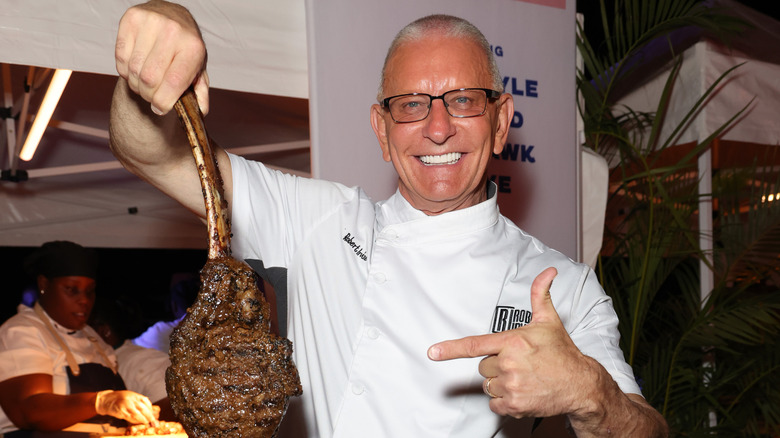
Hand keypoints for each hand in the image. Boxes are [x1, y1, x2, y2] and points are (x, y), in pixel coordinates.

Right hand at [95, 390, 158, 425]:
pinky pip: (129, 418)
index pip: (146, 402)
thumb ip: (138, 401)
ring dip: (142, 419)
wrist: (106, 400)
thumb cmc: (119, 399)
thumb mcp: (130, 396)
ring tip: (146, 422)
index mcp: (135, 395)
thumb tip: (148, 409)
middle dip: (149, 416)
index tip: (153, 414)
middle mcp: (131, 399)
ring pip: (137, 414)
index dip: (150, 409)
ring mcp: (126, 405)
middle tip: (152, 421)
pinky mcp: (120, 411)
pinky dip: (134, 421)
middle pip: (143, 409)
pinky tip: (137, 422)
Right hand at [115, 0, 209, 115]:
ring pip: (133, 70)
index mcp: (193, 47)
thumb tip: (200, 111)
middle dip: (149, 95)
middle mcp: (173, 31)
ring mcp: (151, 22)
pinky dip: (125, 70)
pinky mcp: (131, 18)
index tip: (160, 108)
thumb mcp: (198, 67)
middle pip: (150, 79)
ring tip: (145, 82)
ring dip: (136, 84)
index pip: (173, 83)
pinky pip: (121, 57)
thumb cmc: (186, 45)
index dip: (162, 102)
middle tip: (152, 95)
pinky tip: (135, 68)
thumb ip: (199, 91)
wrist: (173, 15)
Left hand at [428, 267, 598, 418]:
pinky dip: (505, 401)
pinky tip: (522, 392)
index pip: (475, 345)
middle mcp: (510, 364)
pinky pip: (495, 403)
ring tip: (523, 377)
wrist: (580, 384)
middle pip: (483, 366)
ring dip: (500, 383)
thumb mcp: (549, 321)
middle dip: (496, 365)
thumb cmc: (562, 353)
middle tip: (518, 363)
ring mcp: (512, 386)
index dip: (451, 349)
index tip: (433, 352)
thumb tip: (548, 272)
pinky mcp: (515, 405)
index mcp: (513, 342)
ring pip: (488, 385)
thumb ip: (540, 295)